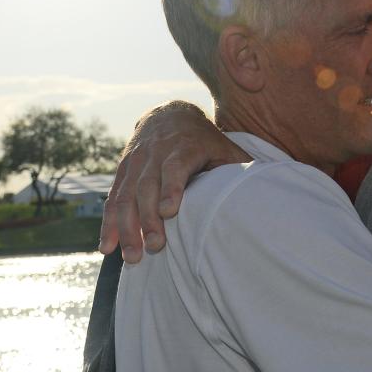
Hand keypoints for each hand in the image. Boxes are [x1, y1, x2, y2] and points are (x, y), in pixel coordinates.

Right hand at [99, 102, 249, 261]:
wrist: (168, 115)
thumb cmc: (204, 140)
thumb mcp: (224, 148)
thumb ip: (238, 168)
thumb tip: (264, 191)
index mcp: (184, 147)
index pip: (175, 167)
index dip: (171, 188)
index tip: (170, 211)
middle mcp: (155, 154)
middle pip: (147, 187)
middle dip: (148, 219)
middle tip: (155, 247)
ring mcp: (136, 164)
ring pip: (126, 196)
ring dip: (126, 228)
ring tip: (132, 257)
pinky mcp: (123, 173)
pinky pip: (113, 200)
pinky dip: (108, 224)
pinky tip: (107, 247)